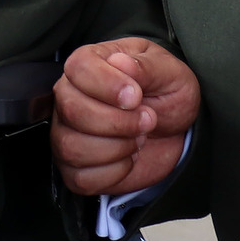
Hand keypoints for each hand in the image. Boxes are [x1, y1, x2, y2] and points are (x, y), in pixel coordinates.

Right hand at [53, 38, 200, 197]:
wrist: (172, 128)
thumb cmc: (165, 93)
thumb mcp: (170, 73)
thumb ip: (147, 67)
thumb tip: (120, 62)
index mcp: (90, 64)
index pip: (78, 68)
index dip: (108, 85)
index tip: (137, 97)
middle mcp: (70, 96)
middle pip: (73, 111)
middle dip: (118, 122)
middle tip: (148, 120)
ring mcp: (67, 133)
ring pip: (72, 147)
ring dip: (117, 148)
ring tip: (139, 138)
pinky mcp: (75, 167)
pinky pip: (81, 178)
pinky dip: (113, 173)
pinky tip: (128, 158)